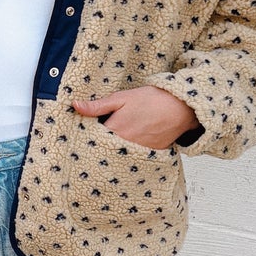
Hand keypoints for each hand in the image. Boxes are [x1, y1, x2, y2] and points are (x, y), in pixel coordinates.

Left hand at [74, 85, 197, 148]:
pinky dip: (128, 153)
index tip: (83, 133)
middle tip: (97, 139)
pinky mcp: (148, 155)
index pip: (92, 138)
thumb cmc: (151, 100)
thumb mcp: (121, 98)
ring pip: (118, 155)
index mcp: (114, 130)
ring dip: (113, 150)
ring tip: (115, 142)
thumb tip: (76, 106)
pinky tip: (128, 145)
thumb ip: (98, 106)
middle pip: (104, 149)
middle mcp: (124, 145)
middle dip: (99, 145)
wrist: (179, 107)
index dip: (88, 135)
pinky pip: (132, 157)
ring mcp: (137, 152)